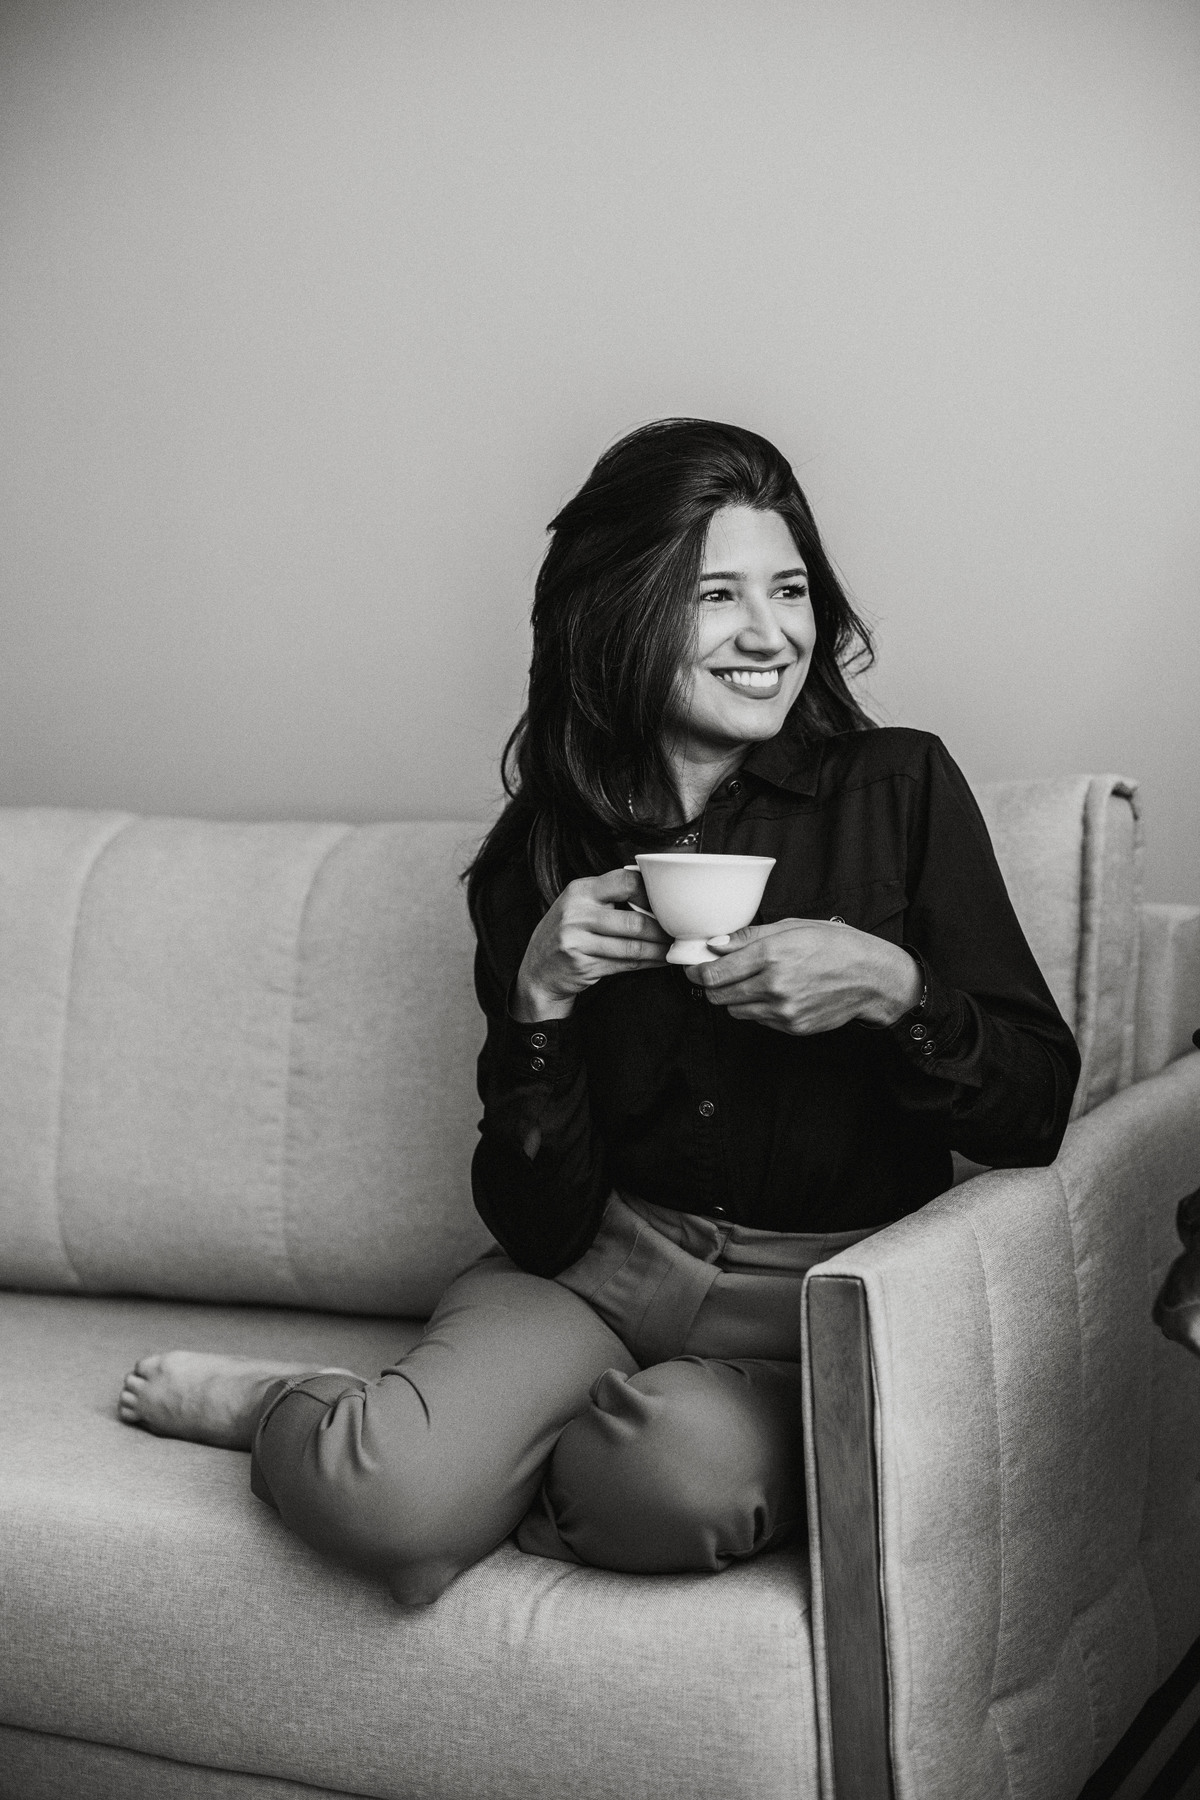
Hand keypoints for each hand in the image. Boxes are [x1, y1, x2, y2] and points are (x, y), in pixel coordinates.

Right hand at [512, 867, 670, 1020]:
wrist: (537, 970)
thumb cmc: (566, 934)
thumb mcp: (579, 905)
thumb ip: (609, 896)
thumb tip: (654, 893)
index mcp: (580, 890)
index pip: (625, 881)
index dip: (650, 892)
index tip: (665, 902)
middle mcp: (577, 913)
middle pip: (633, 920)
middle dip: (661, 929)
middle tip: (677, 932)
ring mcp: (577, 940)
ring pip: (631, 946)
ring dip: (658, 950)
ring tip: (671, 948)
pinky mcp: (583, 964)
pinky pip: (624, 964)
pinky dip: (646, 963)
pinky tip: (657, 960)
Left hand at [686, 918, 920, 1033]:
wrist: (872, 978)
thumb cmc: (836, 945)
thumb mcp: (793, 927)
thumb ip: (749, 937)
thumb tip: (715, 944)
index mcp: (771, 955)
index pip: (713, 973)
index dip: (696, 972)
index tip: (693, 967)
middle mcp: (774, 986)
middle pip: (717, 996)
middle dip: (709, 986)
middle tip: (713, 975)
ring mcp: (783, 1010)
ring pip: (735, 1010)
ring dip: (732, 997)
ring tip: (748, 981)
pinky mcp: (791, 1026)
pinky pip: (758, 1019)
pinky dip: (756, 1007)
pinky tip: (771, 992)